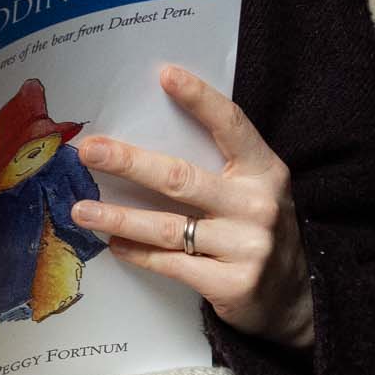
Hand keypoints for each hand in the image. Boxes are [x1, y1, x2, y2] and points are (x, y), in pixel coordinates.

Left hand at [73, 65, 315, 348]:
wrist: (294, 299)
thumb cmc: (258, 233)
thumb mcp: (254, 192)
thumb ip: (218, 169)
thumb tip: (145, 145)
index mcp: (265, 171)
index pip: (231, 125)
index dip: (199, 98)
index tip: (164, 75)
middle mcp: (257, 205)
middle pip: (180, 177)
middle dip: (128, 162)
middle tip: (88, 150)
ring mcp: (246, 246)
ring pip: (167, 226)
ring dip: (117, 217)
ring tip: (80, 211)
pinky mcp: (231, 284)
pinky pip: (171, 263)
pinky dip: (138, 253)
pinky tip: (114, 245)